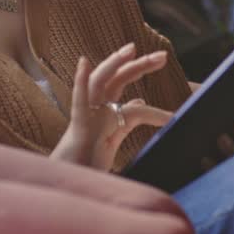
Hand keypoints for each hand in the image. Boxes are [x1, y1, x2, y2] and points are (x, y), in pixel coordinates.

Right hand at [52, 42, 173, 170]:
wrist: (72, 183)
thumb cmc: (89, 163)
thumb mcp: (113, 137)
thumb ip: (125, 119)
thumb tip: (139, 101)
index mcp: (103, 111)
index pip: (122, 82)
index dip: (139, 68)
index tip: (160, 60)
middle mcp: (94, 109)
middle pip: (116, 79)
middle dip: (138, 64)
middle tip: (162, 55)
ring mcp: (86, 117)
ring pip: (99, 82)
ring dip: (113, 64)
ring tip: (131, 50)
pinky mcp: (78, 128)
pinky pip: (78, 102)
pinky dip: (80, 82)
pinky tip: (83, 63)